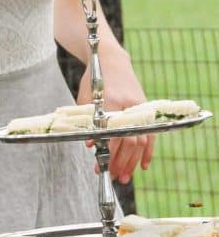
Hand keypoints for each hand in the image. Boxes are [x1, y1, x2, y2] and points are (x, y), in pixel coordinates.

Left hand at [78, 51, 154, 182]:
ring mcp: (140, 108)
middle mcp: (129, 106)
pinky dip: (147, 152)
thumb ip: (89, 122)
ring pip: (141, 141)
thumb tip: (91, 146)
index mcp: (112, 101)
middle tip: (111, 175)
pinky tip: (143, 166)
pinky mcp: (146, 110)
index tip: (99, 163)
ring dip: (132, 162)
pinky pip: (150, 135)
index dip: (107, 151)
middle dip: (120, 161)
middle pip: (129, 140)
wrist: (112, 60)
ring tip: (123, 176)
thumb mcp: (86, 99)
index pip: (113, 132)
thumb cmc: (95, 80)